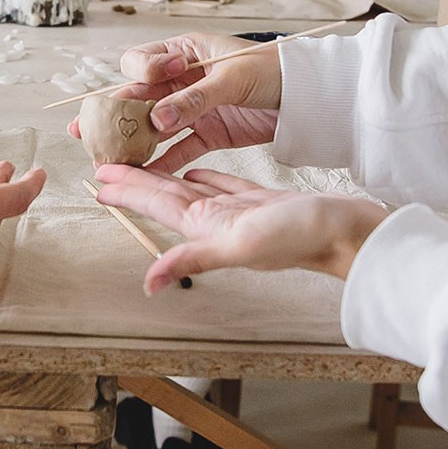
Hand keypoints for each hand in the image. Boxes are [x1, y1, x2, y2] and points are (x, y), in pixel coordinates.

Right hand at [81, 32, 281, 174]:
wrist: (309, 94)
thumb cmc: (274, 70)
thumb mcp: (233, 79)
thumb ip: (195, 99)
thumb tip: (158, 119)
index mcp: (185, 51)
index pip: (144, 61)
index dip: (140, 72)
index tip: (153, 79)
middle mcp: (183, 79)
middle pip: (140, 98)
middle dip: (113, 115)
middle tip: (84, 130)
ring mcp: (194, 108)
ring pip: (155, 127)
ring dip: (133, 143)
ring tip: (108, 159)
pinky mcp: (209, 133)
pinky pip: (180, 149)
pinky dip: (163, 162)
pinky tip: (146, 176)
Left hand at [93, 166, 388, 293]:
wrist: (349, 234)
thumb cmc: (301, 238)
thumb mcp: (241, 245)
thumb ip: (194, 259)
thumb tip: (149, 284)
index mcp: (209, 228)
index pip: (158, 205)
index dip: (128, 192)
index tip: (99, 180)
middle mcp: (219, 222)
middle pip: (167, 195)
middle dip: (136, 182)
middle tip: (106, 165)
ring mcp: (239, 213)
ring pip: (192, 189)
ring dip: (165, 177)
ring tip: (142, 164)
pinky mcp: (261, 202)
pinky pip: (224, 185)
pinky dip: (206, 176)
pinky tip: (197, 168)